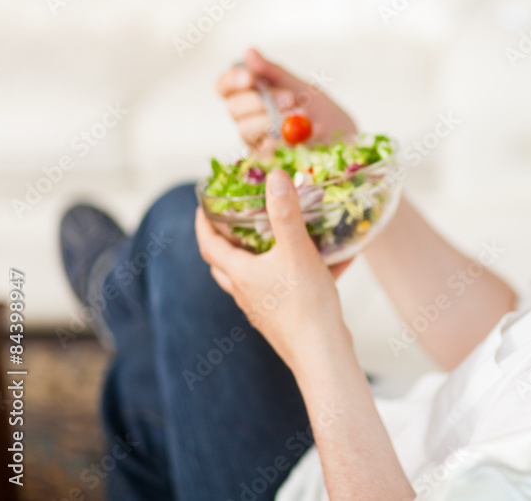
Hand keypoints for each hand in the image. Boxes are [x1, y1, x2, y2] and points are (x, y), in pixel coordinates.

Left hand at [195, 169, 352, 369]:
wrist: (322, 354)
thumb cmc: (304, 304)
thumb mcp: (296, 250)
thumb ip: (285, 212)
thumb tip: (274, 178)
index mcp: (241, 274)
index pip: (209, 245)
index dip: (202, 223)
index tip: (202, 206)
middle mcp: (246, 293)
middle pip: (225, 265)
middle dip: (227, 241)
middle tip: (236, 222)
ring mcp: (264, 309)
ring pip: (253, 278)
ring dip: (260, 258)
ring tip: (279, 239)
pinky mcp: (284, 320)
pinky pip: (285, 290)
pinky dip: (298, 273)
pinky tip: (329, 264)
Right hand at [217, 48, 357, 151]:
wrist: (345, 140)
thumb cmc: (320, 112)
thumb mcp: (301, 87)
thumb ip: (274, 72)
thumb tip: (249, 51)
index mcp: (251, 97)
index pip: (225, 87)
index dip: (232, 80)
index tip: (251, 78)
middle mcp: (247, 120)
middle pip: (234, 108)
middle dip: (262, 101)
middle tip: (292, 99)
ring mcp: (256, 142)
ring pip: (246, 130)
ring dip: (274, 120)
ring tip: (303, 116)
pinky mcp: (268, 163)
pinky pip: (265, 151)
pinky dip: (285, 141)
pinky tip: (305, 136)